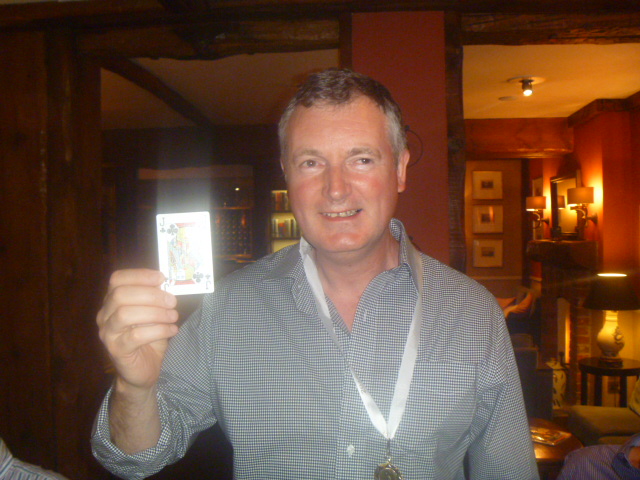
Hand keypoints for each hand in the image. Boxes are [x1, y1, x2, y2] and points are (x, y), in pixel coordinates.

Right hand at [97, 269, 178, 392]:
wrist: (144, 369)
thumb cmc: (150, 337)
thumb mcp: (154, 313)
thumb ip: (156, 298)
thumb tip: (168, 283)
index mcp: (113, 301)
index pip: (117, 279)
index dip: (139, 275)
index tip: (161, 278)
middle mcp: (105, 315)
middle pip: (120, 295)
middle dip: (151, 295)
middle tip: (172, 301)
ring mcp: (108, 333)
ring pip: (125, 315)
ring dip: (155, 313)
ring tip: (173, 317)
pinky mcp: (116, 350)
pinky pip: (136, 336)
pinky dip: (158, 331)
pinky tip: (172, 330)